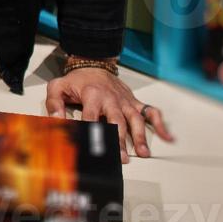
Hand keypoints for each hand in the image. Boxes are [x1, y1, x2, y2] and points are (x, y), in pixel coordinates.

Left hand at [45, 67, 173, 163]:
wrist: (93, 63)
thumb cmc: (77, 80)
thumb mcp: (58, 87)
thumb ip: (54, 104)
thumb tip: (56, 121)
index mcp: (92, 95)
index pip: (91, 117)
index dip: (92, 132)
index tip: (93, 148)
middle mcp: (111, 99)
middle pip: (117, 122)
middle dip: (119, 140)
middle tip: (122, 158)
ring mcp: (125, 101)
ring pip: (135, 119)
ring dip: (139, 136)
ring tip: (143, 153)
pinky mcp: (134, 102)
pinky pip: (150, 111)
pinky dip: (160, 123)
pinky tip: (167, 137)